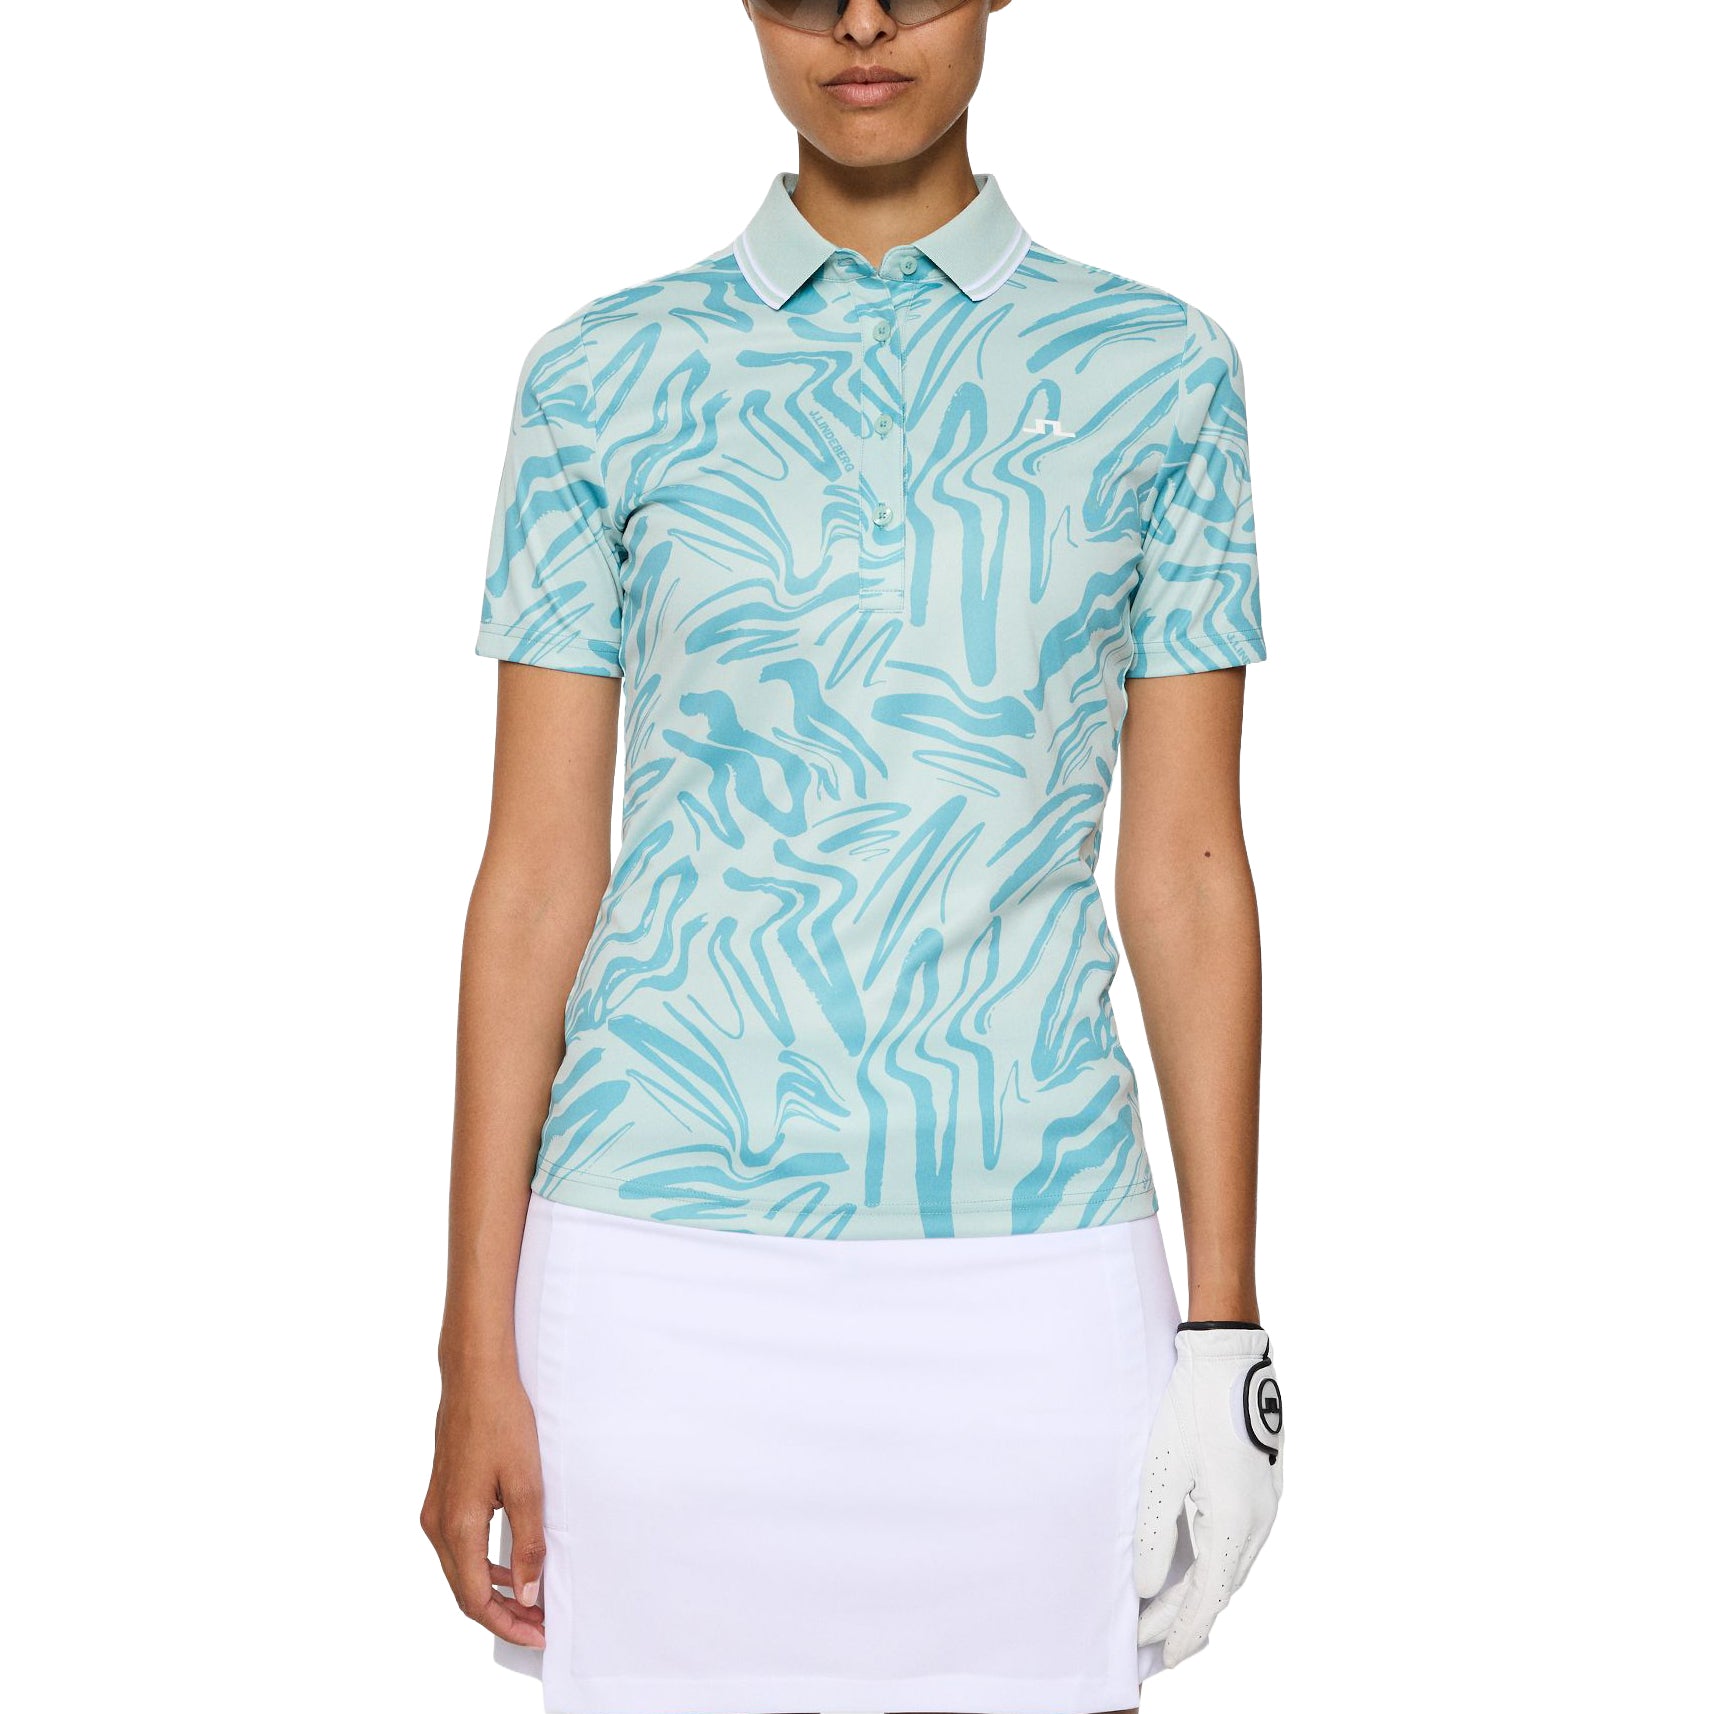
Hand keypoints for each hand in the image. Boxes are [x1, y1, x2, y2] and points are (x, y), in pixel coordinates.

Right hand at [420, 1369, 547, 1647]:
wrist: (475, 1376)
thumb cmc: (501, 1420)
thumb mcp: (527, 1483)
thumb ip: (529, 1542)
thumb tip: (527, 1592)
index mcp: (458, 1525)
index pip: (477, 1599)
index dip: (507, 1624)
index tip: (538, 1633)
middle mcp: (438, 1524)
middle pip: (465, 1591)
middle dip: (502, 1615)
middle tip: (539, 1624)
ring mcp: (435, 1509)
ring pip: (461, 1570)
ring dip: (494, 1591)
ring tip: (530, 1601)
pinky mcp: (442, 1496)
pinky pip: (460, 1547)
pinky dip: (484, 1565)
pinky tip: (512, 1564)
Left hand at [1134, 1323, 1283, 1666]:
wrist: (1230, 1356)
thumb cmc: (1192, 1407)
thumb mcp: (1161, 1471)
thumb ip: (1154, 1535)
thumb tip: (1148, 1586)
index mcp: (1234, 1522)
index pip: (1207, 1599)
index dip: (1181, 1632)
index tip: (1159, 1657)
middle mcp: (1259, 1522)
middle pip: (1221, 1589)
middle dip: (1187, 1620)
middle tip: (1153, 1643)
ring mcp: (1267, 1505)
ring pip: (1232, 1567)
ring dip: (1202, 1594)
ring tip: (1169, 1616)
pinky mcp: (1264, 1488)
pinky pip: (1240, 1543)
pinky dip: (1215, 1564)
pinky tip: (1195, 1569)